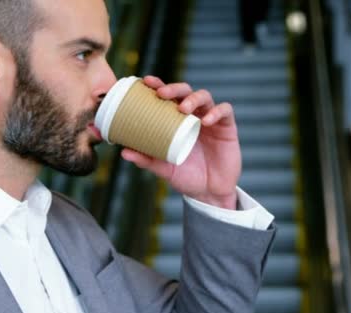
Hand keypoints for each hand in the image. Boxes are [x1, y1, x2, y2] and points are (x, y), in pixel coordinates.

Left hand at [121, 75, 241, 209]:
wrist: (209, 192)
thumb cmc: (186, 176)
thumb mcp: (163, 168)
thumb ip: (146, 160)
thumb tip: (123, 152)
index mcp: (176, 120)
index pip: (168, 96)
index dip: (158, 85)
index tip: (146, 81)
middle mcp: (193, 115)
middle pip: (185, 91)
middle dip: (174, 88)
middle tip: (162, 94)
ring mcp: (211, 119)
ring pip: (205, 96)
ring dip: (193, 98)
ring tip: (183, 108)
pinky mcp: (227, 127)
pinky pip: (225, 111)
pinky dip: (216, 112)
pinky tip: (207, 121)